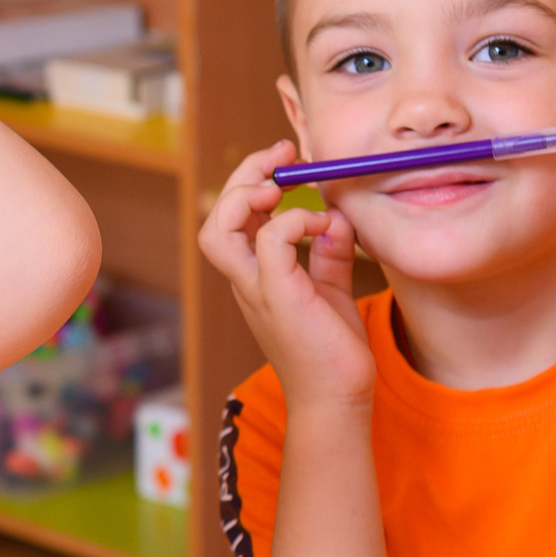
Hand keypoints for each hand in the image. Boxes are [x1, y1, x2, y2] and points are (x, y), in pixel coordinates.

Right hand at [198, 144, 374, 410]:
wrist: (339, 400)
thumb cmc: (334, 352)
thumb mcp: (331, 290)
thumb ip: (329, 254)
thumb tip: (335, 217)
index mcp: (254, 277)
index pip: (234, 219)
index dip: (253, 181)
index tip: (286, 160)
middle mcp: (247, 281)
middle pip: (217, 217)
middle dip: (244, 176)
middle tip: (281, 155)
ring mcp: (257, 291)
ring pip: (220, 230)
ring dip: (248, 196)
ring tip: (282, 185)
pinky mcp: (279, 297)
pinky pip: (270, 243)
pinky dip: (294, 221)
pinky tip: (321, 224)